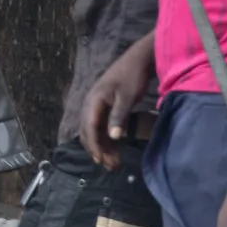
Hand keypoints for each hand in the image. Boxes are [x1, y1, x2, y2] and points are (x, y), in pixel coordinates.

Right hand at [81, 39, 151, 170]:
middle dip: (97, 149)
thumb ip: (119, 116)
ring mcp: (97, 105)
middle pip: (88, 131)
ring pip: (93, 130)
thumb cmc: (132, 77)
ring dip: (101, 146)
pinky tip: (114, 148)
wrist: (137, 60)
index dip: (94, 145)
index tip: (101, 160)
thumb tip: (113, 137)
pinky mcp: (105, 106)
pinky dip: (106, 139)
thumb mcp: (127, 96)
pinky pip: (100, 126)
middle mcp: (91, 103)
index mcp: (94, 100)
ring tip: (113, 162)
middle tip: (110, 166)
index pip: (89, 127)